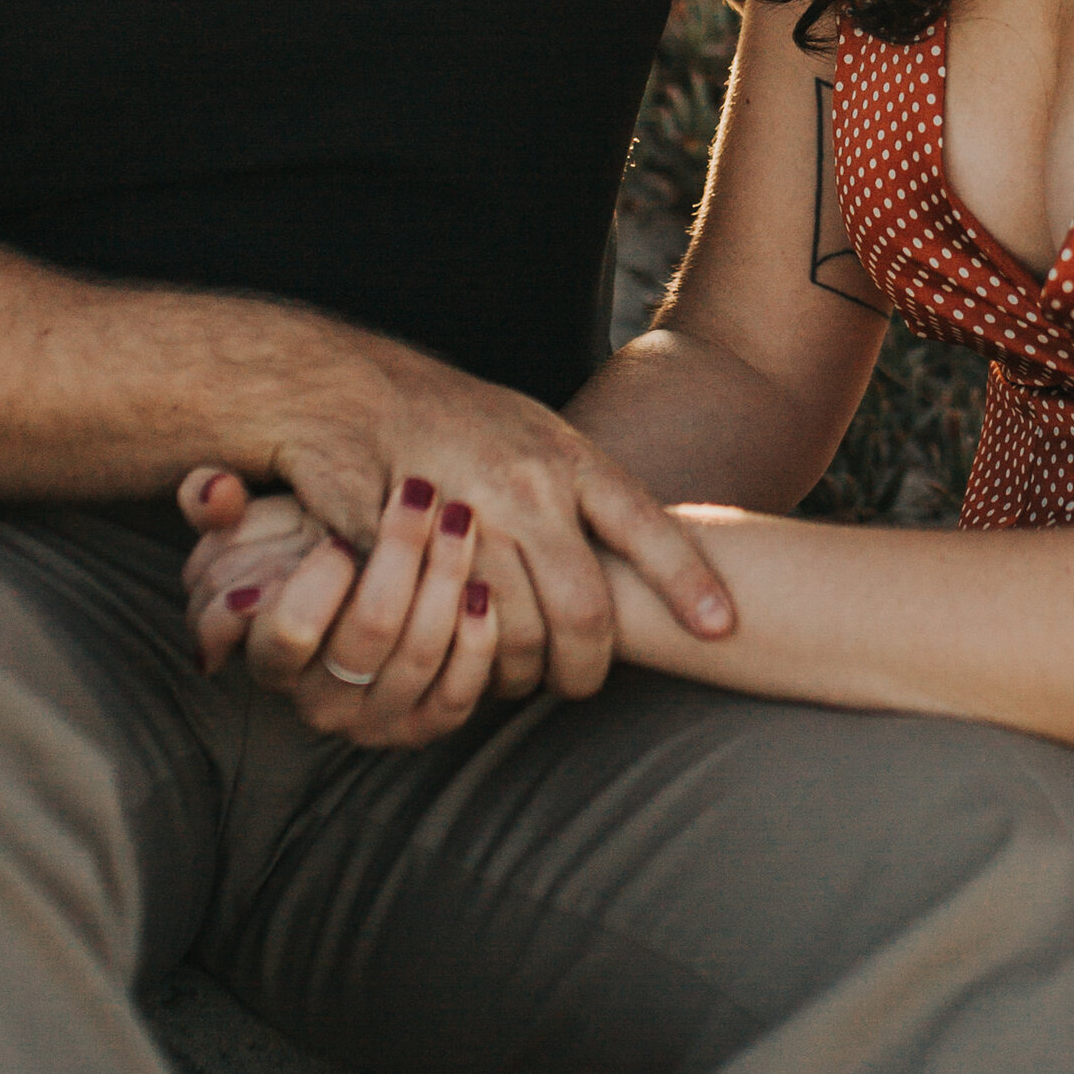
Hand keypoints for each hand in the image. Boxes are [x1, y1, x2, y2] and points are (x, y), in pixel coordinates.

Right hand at [183, 465, 501, 746]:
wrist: (358, 599)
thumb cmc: (303, 553)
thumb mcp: (252, 527)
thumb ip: (213, 504)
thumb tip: (214, 491)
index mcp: (269, 658)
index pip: (289, 632)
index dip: (319, 583)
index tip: (338, 535)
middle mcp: (320, 702)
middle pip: (369, 633)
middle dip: (401, 553)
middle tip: (420, 493)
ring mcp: (376, 722)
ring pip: (419, 654)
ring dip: (446, 578)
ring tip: (459, 518)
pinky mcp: (428, 726)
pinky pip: (460, 693)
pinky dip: (476, 639)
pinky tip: (482, 588)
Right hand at [239, 329, 734, 700]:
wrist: (350, 391)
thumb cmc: (452, 420)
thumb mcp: (534, 433)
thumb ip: (583, 489)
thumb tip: (641, 550)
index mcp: (568, 458)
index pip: (646, 528)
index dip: (688, 583)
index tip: (723, 627)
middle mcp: (528, 487)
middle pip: (587, 607)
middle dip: (591, 664)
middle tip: (583, 682)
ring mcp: (471, 519)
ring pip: (520, 630)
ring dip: (524, 671)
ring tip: (525, 677)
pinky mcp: (416, 549)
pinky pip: (455, 626)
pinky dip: (468, 656)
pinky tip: (473, 658)